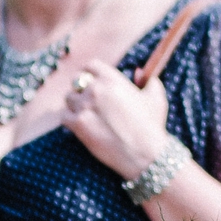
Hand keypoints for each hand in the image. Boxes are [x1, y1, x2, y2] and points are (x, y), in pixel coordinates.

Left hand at [63, 62, 170, 180]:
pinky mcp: (78, 124)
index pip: (90, 66)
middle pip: (76, 81)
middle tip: (87, 102)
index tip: (90, 82)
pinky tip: (78, 127)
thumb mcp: (156, 99)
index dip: (89, 74)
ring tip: (85, 116)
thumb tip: (138, 72)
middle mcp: (96, 89)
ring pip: (68, 98)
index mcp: (113, 80)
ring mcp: (85, 106)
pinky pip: (64, 116)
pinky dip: (69, 121)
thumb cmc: (152, 127)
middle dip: (81, 90)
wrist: (145, 154)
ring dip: (74, 106)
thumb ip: (148, 81)